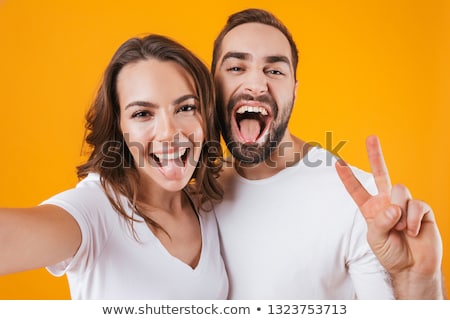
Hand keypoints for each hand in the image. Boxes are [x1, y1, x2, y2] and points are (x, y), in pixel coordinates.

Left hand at [335, 135, 442, 298]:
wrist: (412, 267)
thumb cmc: (390, 253)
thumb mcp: (376, 238)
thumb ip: (380, 222)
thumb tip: (393, 207)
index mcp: (371, 208)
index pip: (357, 190)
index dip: (348, 177)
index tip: (337, 163)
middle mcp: (387, 202)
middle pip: (381, 173)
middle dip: (376, 154)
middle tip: (371, 137)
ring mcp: (404, 203)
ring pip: (399, 190)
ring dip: (399, 212)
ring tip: (401, 230)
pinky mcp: (422, 209)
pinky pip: (415, 205)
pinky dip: (412, 220)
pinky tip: (412, 231)